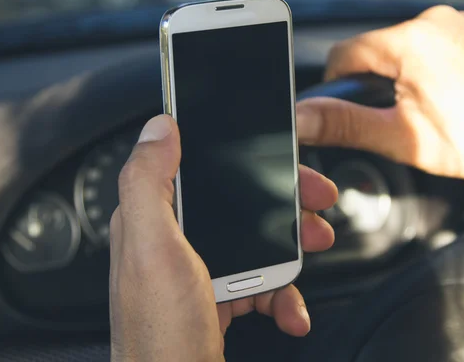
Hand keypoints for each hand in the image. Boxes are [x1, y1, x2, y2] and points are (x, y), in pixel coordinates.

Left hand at [110, 115, 336, 361]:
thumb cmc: (160, 335)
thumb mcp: (153, 250)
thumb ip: (148, 184)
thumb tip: (158, 129)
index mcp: (151, 221)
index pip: (197, 170)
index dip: (240, 159)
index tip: (277, 159)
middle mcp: (172, 244)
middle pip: (235, 206)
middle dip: (282, 204)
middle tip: (316, 205)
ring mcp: (197, 274)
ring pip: (254, 243)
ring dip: (290, 250)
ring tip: (312, 252)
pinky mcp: (217, 301)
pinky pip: (258, 285)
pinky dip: (282, 296)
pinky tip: (290, 310)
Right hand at [297, 5, 463, 183]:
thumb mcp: (402, 138)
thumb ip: (345, 123)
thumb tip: (304, 118)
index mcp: (410, 42)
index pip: (343, 53)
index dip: (337, 84)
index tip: (350, 108)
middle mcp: (437, 22)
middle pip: (378, 50)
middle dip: (378, 84)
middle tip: (401, 118)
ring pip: (410, 48)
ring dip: (408, 76)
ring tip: (434, 110)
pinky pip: (442, 45)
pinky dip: (438, 69)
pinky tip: (456, 97)